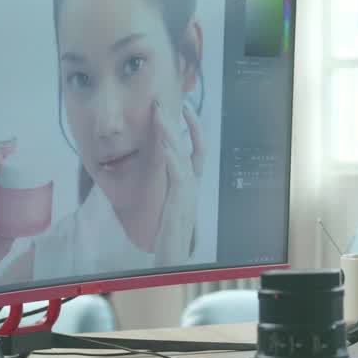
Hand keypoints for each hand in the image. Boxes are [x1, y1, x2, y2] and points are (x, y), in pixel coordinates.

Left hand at [151, 100, 202, 267]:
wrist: (176, 254)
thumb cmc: (172, 231)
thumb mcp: (172, 202)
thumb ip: (172, 184)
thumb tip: (166, 165)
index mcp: (191, 181)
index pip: (196, 147)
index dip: (192, 127)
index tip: (184, 108)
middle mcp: (193, 182)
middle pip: (191, 145)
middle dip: (179, 122)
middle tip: (166, 103)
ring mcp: (189, 190)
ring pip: (183, 154)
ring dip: (171, 134)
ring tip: (161, 117)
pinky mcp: (181, 199)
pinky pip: (178, 173)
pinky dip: (173, 157)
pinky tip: (165, 145)